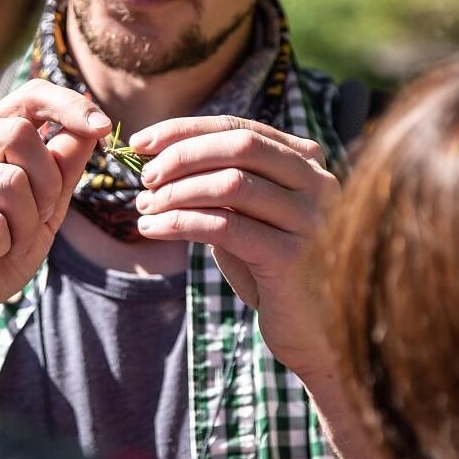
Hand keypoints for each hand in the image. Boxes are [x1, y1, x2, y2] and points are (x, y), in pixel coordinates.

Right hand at [0, 79, 110, 369]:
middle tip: (35, 219)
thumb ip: (63, 168)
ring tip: (3, 241)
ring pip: (8, 183)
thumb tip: (91, 126)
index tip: (104, 128)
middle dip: (46, 186)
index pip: (30, 95)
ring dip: (23, 224)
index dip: (69, 105)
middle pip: (19, 137)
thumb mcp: (45, 208)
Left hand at [129, 116, 339, 374]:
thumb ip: (220, 181)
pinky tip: (154, 229)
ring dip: (177, 193)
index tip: (140, 142)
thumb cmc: (269, 266)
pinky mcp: (294, 257)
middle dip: (182, 156)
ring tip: (145, 207)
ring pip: (231, 185)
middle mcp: (318, 182)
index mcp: (307, 162)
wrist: (306, 329)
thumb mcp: (246, 215)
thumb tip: (155, 157)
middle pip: (240, 147)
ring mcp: (311, 219)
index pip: (239, 128)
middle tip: (145, 177)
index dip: (184, 131)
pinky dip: (181, 223)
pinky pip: (226, 228)